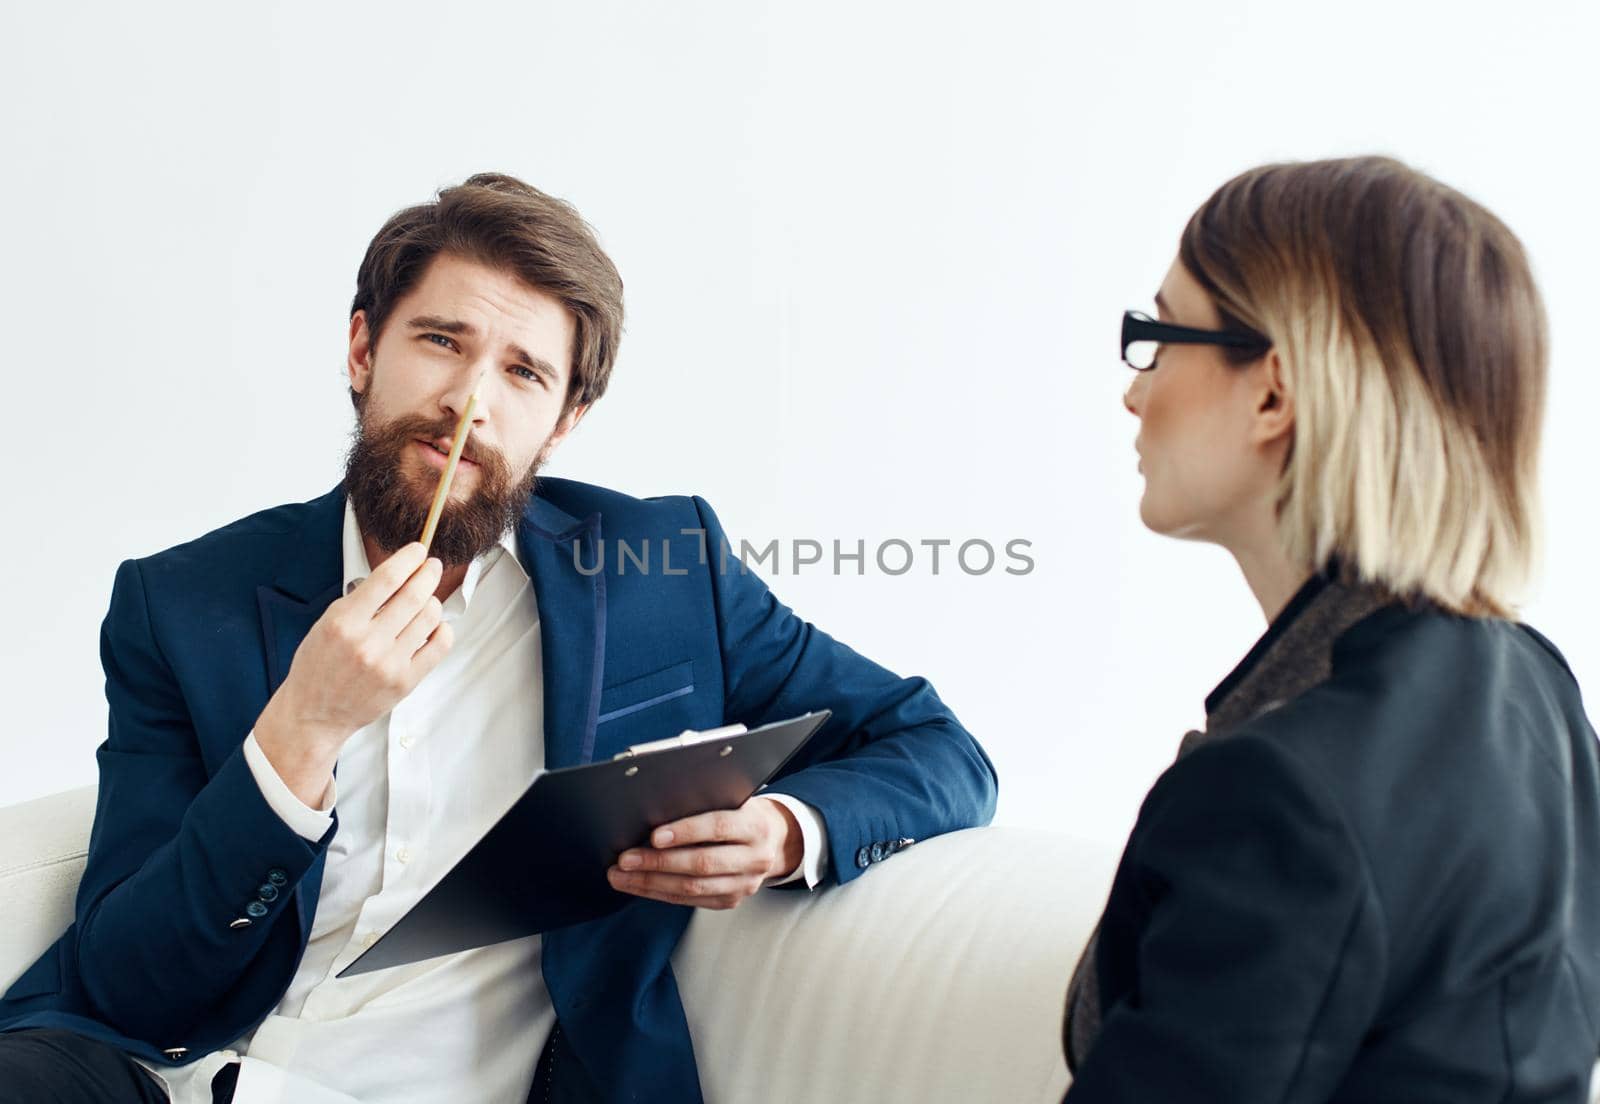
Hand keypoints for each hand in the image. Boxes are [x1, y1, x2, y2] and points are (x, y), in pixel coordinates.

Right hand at [255, 542, 453, 802]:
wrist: (314, 714)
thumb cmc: (318, 666)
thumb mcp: (327, 624)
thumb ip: (361, 601)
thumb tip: (399, 575)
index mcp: (344, 622)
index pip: (387, 578)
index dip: (408, 558)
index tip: (418, 550)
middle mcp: (368, 642)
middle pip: (414, 594)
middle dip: (428, 573)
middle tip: (432, 567)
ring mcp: (389, 663)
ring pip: (430, 617)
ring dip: (434, 601)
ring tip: (428, 599)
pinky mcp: (406, 681)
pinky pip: (440, 645)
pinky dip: (442, 629)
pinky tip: (434, 626)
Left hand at [607, 796, 802, 909]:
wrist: (772, 839)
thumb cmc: (741, 812)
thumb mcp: (732, 799)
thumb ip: (703, 802)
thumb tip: (655, 806)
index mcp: (756, 825)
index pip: (718, 827)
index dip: (685, 831)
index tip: (653, 835)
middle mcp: (755, 857)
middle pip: (702, 863)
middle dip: (658, 862)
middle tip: (625, 859)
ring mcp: (745, 884)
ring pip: (693, 888)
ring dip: (651, 883)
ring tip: (622, 875)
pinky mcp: (731, 900)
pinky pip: (690, 901)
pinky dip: (660, 893)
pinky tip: (638, 885)